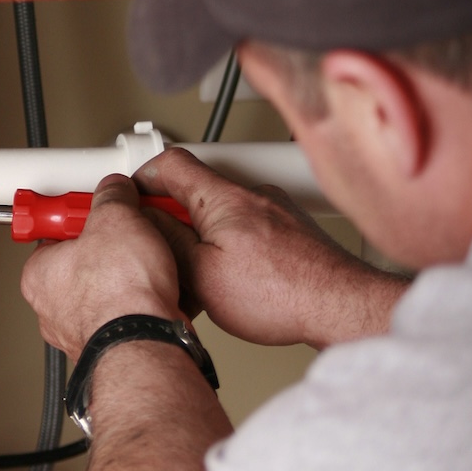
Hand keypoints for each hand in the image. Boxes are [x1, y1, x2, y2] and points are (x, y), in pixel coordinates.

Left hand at [20, 174, 181, 362]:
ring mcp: (81, 330)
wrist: (146, 343)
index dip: (79, 215)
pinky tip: (159, 292)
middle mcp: (53, 308)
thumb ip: (112, 198)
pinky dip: (143, 303)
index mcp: (38, 273)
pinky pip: (127, 314)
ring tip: (150, 264)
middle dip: (109, 247)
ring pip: (106, 290)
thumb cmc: (118, 295)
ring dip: (129, 276)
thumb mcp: (115, 219)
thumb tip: (115, 190)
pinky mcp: (112, 344)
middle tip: (130, 234)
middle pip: (82, 261)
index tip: (93, 209)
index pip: (52, 232)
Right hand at [132, 147, 407, 349]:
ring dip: (203, 232)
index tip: (130, 196)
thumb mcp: (202, 276)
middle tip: (160, 244)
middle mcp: (253, 194)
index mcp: (224, 198)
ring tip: (200, 270)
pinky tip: (235, 276)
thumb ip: (167, 242)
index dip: (142, 176)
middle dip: (172, 214)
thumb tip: (144, 222)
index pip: (171, 163)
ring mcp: (275, 208)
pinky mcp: (291, 227)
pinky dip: (231, 242)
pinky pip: (247, 224)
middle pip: (195, 188)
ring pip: (221, 210)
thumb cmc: (284, 296)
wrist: (341, 307)